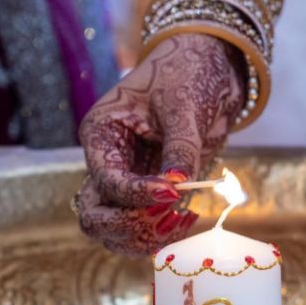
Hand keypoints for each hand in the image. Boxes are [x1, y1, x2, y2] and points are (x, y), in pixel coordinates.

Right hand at [77, 34, 243, 255]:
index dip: (137, 194)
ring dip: (144, 238)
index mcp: (101, 135)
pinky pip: (143, 228)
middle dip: (128, 225)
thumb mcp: (183, 106)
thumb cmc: (187, 72)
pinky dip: (161, 235)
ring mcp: (128, 181)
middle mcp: (108, 163)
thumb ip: (180, 148)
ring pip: (115, 231)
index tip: (173, 193)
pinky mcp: (151, 193)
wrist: (210, 67)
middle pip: (96, 216)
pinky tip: (188, 221)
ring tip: (181, 222)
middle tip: (168, 217)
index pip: (107, 181)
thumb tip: (178, 186)